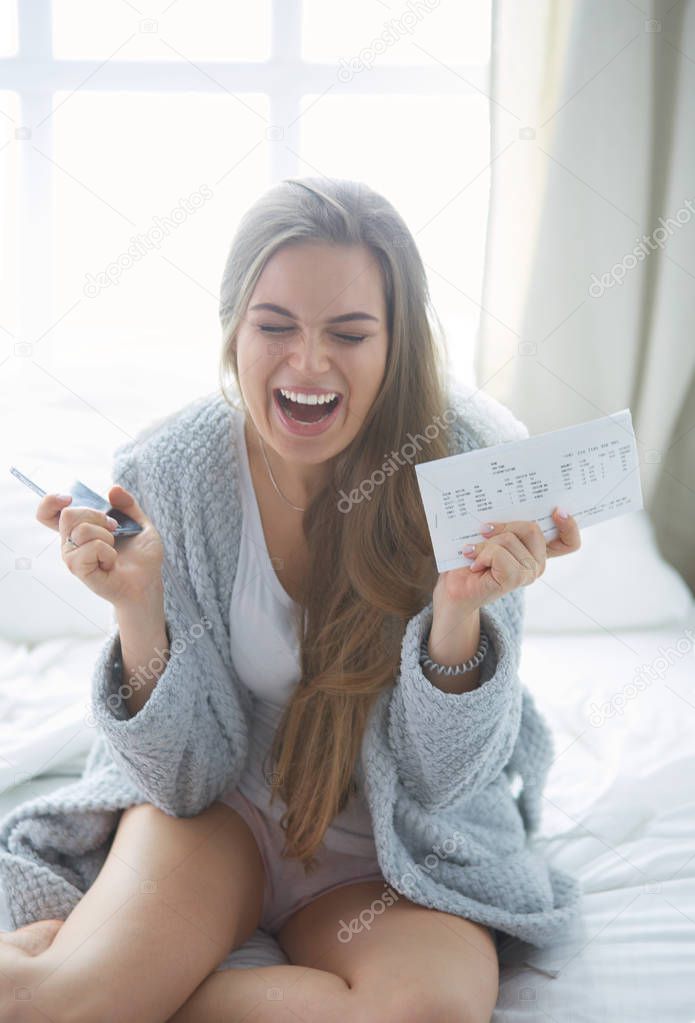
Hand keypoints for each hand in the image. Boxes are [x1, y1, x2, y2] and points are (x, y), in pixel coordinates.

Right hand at [37, 484, 164, 609]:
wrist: (148, 582)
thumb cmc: (141, 557)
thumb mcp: (139, 523)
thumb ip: (127, 504)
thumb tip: (113, 489)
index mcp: (78, 530)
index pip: (47, 514)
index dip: (51, 502)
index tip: (69, 498)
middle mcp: (70, 543)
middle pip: (68, 514)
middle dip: (97, 516)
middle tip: (114, 529)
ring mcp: (72, 557)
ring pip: (81, 530)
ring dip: (107, 536)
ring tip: (113, 549)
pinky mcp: (78, 570)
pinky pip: (91, 548)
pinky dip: (108, 552)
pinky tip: (111, 563)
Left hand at [433, 506, 581, 613]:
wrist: (455, 587)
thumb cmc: (471, 558)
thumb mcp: (490, 534)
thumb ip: (506, 523)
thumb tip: (507, 501)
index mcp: (535, 550)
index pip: (568, 542)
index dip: (569, 526)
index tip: (558, 510)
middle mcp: (537, 563)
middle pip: (532, 528)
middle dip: (503, 525)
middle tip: (483, 531)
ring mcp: (527, 573)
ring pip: (510, 539)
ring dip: (485, 543)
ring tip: (474, 552)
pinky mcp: (513, 580)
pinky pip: (499, 554)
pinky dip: (482, 554)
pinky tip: (475, 563)